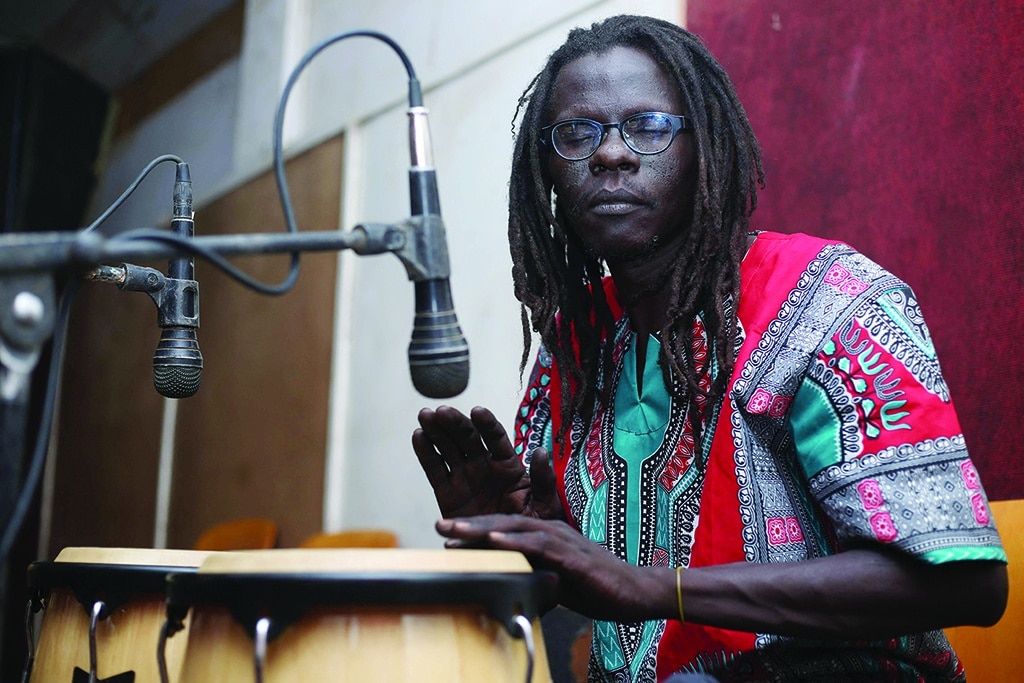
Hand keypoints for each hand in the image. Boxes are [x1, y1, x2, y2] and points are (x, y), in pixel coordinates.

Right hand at [412, 405, 563, 518]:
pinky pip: (435, 469)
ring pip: (449, 448)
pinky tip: (418, 436)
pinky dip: (426, 452)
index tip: (477, 411)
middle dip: (455, 423)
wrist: (509, 557)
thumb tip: (540, 452)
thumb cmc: (531, 530)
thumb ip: (543, 481)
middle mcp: (484, 467)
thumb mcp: (544, 507)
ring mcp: (464, 478)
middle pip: (468, 438)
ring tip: (425, 415)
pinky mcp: (447, 494)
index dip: (487, 424)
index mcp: (509, 466)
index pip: (496, 439)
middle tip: (442, 412)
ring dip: (437, 430)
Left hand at [436, 514, 666, 622]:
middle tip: (439, 525)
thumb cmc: (597, 587)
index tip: (445, 534)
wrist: (636, 592)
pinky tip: (495, 541)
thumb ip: (533, 577)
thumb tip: (506, 588)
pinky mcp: (574, 557)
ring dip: (483, 528)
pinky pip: (541, 545)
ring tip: (456, 530)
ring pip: (517, 528)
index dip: (474, 529)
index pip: (505, 529)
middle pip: (504, 522)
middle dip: (469, 523)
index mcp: (546, 536)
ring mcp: (563, 541)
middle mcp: (552, 531)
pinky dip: (515, 541)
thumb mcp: (556, 581)